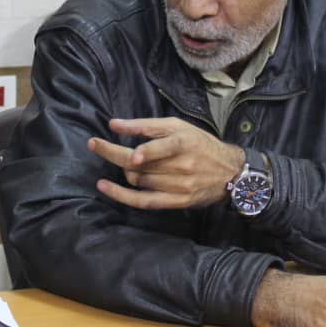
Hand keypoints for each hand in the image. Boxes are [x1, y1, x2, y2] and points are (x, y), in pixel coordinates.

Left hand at [87, 117, 245, 208]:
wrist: (230, 173)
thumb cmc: (201, 144)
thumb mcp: (178, 126)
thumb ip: (146, 125)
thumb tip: (114, 124)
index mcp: (184, 143)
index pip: (158, 147)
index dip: (141, 151)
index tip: (119, 148)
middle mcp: (182, 166)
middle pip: (140, 165)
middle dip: (115, 154)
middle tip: (95, 145)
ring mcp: (179, 186)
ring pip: (138, 180)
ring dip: (125, 171)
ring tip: (128, 162)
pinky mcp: (176, 202)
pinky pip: (143, 201)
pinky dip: (121, 195)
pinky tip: (105, 187)